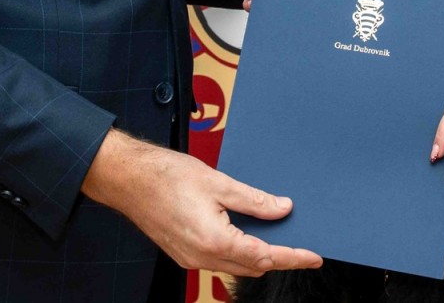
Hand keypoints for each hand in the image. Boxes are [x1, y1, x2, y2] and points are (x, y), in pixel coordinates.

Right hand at [82, 130, 322, 276]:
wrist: (129, 179)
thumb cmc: (167, 176)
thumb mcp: (219, 183)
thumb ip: (255, 200)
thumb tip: (282, 208)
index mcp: (215, 241)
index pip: (265, 257)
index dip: (293, 257)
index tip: (313, 257)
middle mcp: (202, 257)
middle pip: (252, 267)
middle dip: (277, 257)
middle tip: (298, 241)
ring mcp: (190, 259)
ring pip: (235, 266)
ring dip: (256, 255)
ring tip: (273, 234)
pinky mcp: (182, 254)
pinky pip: (217, 260)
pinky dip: (236, 251)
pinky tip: (243, 232)